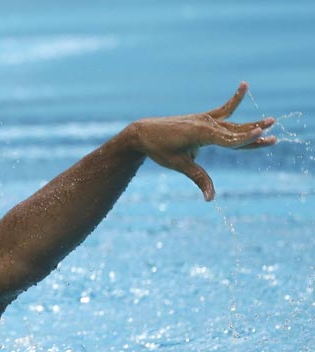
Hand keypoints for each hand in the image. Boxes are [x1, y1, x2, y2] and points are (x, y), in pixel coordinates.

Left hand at [129, 82, 276, 199]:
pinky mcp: (202, 118)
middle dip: (253, 135)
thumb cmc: (160, 150)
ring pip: (233, 123)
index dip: (245, 139)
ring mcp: (205, 119)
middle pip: (235, 131)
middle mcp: (205, 124)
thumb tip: (210, 199)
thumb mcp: (179, 165)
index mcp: (200, 134)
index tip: (263, 135)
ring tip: (271, 121)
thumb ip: (199, 178)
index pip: (228, 139)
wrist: (144, 133)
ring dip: (251, 124)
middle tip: (273, 137)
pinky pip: (222, 109)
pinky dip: (234, 100)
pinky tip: (244, 85)